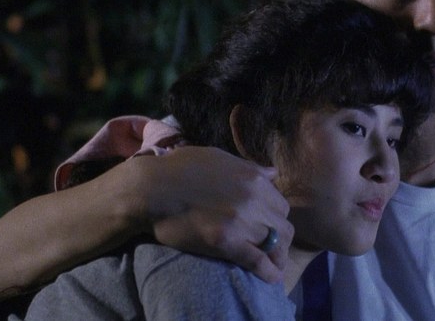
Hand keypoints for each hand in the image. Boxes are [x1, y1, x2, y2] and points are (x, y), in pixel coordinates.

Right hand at [126, 147, 293, 282]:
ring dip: (278, 256)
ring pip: (277, 244)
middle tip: (272, 248)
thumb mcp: (219, 158)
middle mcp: (254, 199)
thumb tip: (273, 173)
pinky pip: (258, 260)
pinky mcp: (226, 242)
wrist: (151, 188)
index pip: (281, 204)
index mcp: (254, 178)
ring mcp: (242, 221)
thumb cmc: (179, 169)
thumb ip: (249, 168)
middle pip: (284, 225)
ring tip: (273, 265)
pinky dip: (268, 271)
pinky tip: (271, 276)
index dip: (276, 217)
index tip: (268, 226)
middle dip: (280, 238)